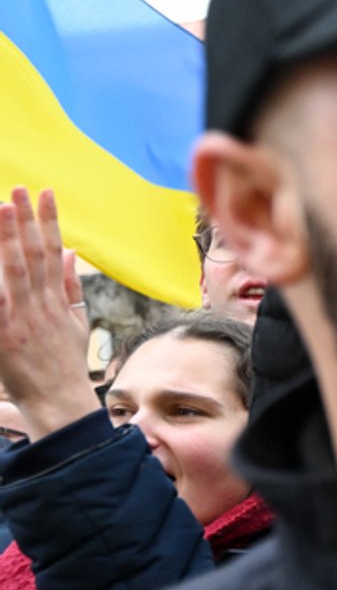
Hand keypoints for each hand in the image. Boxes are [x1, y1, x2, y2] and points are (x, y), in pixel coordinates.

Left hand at [0, 189, 99, 440]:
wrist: (58, 400)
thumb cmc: (64, 364)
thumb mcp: (76, 323)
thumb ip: (70, 286)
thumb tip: (69, 251)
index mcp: (58, 300)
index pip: (54, 250)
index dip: (50, 220)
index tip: (46, 193)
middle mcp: (40, 304)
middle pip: (33, 254)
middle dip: (26, 220)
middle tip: (18, 189)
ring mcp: (21, 319)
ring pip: (14, 270)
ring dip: (9, 237)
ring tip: (2, 207)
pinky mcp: (4, 335)